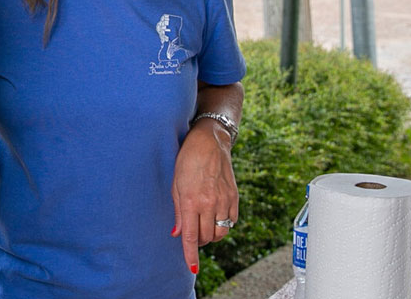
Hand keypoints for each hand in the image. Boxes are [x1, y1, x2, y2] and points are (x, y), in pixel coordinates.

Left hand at [171, 119, 238, 274]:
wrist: (209, 142)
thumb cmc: (187, 161)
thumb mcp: (175, 185)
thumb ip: (177, 212)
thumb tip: (177, 234)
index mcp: (191, 201)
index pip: (190, 236)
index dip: (190, 255)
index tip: (192, 268)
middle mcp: (209, 203)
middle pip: (205, 237)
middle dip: (197, 241)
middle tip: (191, 233)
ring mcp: (224, 201)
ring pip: (219, 233)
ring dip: (210, 235)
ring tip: (202, 225)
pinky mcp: (234, 198)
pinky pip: (230, 223)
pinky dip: (222, 226)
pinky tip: (214, 217)